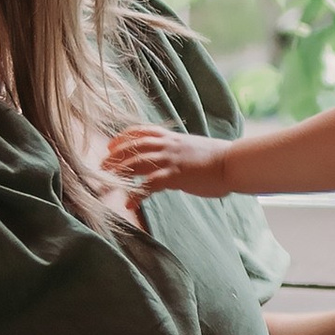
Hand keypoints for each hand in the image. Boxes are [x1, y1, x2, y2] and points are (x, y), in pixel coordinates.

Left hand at [103, 122, 226, 194]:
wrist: (233, 162)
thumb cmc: (217, 158)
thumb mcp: (193, 147)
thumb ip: (178, 149)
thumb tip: (172, 156)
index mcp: (171, 137)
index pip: (140, 131)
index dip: (123, 137)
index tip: (111, 145)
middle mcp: (167, 145)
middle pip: (132, 146)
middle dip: (114, 156)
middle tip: (101, 166)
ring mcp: (170, 159)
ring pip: (135, 163)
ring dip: (118, 173)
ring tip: (107, 183)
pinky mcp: (175, 176)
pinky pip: (149, 184)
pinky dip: (136, 193)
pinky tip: (129, 202)